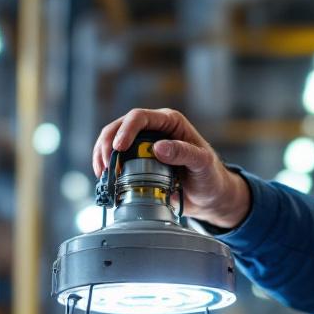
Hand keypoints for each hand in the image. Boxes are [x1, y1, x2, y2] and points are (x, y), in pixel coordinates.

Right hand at [93, 108, 250, 229]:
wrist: (209, 196)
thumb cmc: (210, 176)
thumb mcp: (202, 164)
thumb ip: (184, 153)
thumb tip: (158, 148)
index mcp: (170, 122)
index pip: (140, 117)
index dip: (126, 130)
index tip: (118, 148)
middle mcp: (154, 129)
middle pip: (120, 126)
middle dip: (107, 143)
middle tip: (105, 165)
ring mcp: (143, 145)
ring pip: (113, 141)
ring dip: (103, 155)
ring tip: (102, 174)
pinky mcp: (137, 161)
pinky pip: (116, 159)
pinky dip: (108, 167)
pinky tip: (106, 178)